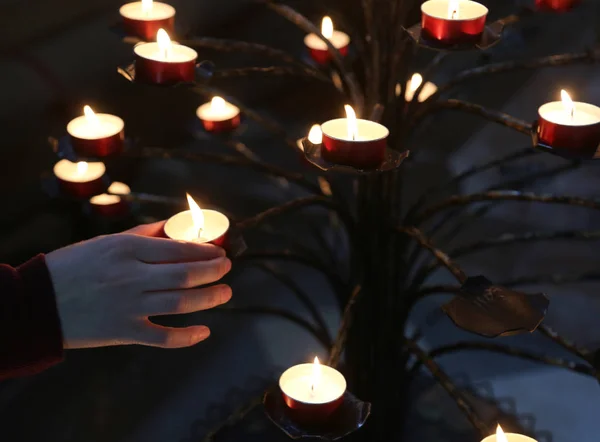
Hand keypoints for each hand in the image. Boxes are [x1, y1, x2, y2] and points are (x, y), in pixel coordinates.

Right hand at [45, 222, 231, 348]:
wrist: (38, 302)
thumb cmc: (74, 266)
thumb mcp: (107, 242)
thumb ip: (144, 234)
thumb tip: (176, 227)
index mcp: (127, 249)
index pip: (178, 248)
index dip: (205, 251)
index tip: (220, 251)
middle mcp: (131, 277)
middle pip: (185, 274)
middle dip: (213, 271)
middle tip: (227, 268)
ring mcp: (128, 306)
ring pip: (181, 303)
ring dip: (209, 298)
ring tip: (225, 292)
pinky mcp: (123, 332)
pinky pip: (163, 337)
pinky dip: (187, 337)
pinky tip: (204, 332)